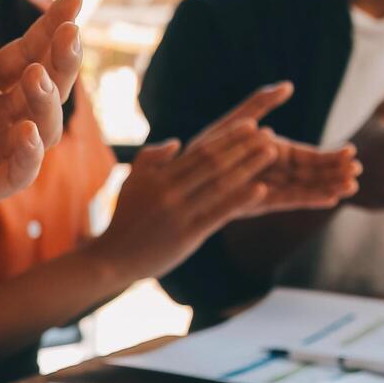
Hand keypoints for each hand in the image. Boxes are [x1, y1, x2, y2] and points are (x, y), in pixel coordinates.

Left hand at [0, 0, 84, 255]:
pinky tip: (27, 132)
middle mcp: (3, 116)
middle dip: (62, 58)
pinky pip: (18, 172)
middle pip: (48, 84)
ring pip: (43, 127)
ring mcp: (0, 152)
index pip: (30, 50)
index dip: (51, 26)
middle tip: (70, 31)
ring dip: (45, 100)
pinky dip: (27, 153)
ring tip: (37, 76)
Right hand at [89, 117, 276, 280]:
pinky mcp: (187, 235)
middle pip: (214, 163)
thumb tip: (177, 143)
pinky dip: (240, 199)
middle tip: (269, 134)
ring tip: (271, 153)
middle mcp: (170, 192)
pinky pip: (218, 213)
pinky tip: (261, 188)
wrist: (112, 258)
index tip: (251, 124)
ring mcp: (179, 214)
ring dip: (248, 167)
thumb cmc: (125, 219)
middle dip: (244, 147)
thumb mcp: (131, 182)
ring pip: (220, 185)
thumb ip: (151, 159)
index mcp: (159, 177)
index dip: (228, 137)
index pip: (200, 151)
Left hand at [192, 82, 362, 215]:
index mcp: (274, 154)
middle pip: (312, 174)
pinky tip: (328, 199)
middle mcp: (273, 173)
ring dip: (327, 187)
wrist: (182, 174)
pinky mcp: (257, 203)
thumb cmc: (206, 146)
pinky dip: (307, 199)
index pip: (309, 156)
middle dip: (335, 173)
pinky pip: (286, 200)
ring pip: (304, 188)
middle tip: (359, 171)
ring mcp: (267, 189)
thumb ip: (260, 105)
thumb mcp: (235, 121)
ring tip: (351, 187)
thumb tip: (287, 86)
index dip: (331, 156)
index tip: (352, 153)